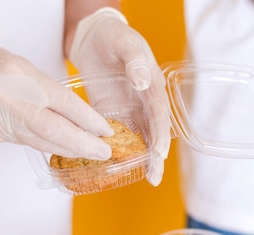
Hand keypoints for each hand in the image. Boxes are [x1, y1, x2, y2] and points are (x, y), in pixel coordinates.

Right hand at [0, 34, 113, 159]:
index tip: (107, 131)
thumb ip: (41, 88)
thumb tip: (70, 113)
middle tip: (105, 152)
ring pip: (41, 142)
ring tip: (88, 154)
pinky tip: (60, 150)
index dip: (89, 121)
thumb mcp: (15, 64)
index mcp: (20, 77)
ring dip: (68, 150)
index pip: (64, 104)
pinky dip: (46, 147)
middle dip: (84, 145)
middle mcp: (10, 100)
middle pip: (56, 130)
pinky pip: (24, 143)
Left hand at [69, 8, 171, 185]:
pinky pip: (116, 136)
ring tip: (146, 178)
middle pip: (153, 133)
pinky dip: (118, 151)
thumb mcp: (126, 43)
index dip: (160, 135)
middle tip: (154, 177)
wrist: (93, 36)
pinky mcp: (110, 114)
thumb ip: (135, 61)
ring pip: (138, 138)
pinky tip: (116, 167)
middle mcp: (143, 102)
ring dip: (141, 159)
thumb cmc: (113, 36)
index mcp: (152, 86)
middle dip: (156, 156)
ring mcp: (128, 110)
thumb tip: (142, 82)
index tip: (159, 153)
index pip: (159, 115)